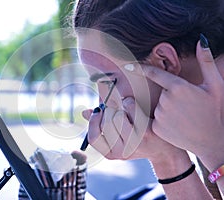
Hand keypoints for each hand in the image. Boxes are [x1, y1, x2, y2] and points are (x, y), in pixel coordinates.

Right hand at [82, 98, 182, 162]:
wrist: (164, 149)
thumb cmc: (136, 139)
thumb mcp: (117, 137)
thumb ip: (100, 125)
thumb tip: (84, 112)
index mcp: (111, 154)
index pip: (94, 137)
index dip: (93, 121)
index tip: (97, 111)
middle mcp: (122, 151)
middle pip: (105, 123)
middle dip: (108, 111)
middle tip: (114, 107)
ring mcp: (134, 142)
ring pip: (116, 115)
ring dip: (119, 106)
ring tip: (124, 106)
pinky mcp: (145, 131)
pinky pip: (129, 108)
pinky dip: (129, 102)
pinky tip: (133, 105)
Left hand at [140, 41, 223, 167]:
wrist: (213, 141)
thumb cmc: (215, 111)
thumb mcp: (215, 85)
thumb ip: (206, 62)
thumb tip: (200, 40)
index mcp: (179, 87)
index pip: (154, 73)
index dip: (141, 68)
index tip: (128, 65)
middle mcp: (166, 100)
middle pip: (160, 92)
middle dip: (170, 96)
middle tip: (187, 106)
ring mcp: (160, 115)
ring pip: (157, 106)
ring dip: (167, 109)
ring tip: (184, 117)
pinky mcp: (156, 129)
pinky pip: (154, 120)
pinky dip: (163, 121)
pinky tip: (177, 125)